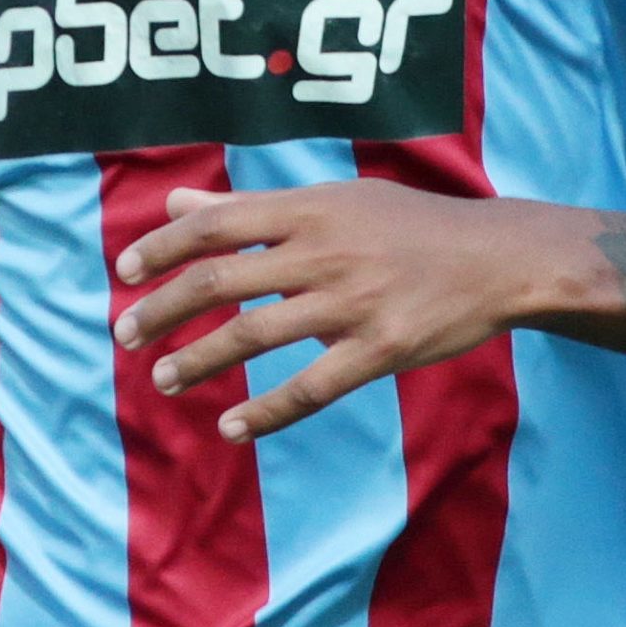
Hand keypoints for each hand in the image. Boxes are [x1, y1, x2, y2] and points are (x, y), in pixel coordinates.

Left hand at [113, 182, 583, 443]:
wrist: (499, 258)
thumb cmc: (414, 227)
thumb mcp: (338, 201)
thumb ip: (256, 206)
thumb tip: (179, 203)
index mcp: (313, 209)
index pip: (217, 222)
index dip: (162, 247)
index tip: (125, 271)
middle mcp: (327, 251)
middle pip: (221, 279)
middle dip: (162, 310)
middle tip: (126, 334)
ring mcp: (354, 302)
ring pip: (254, 334)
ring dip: (198, 360)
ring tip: (163, 377)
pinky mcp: (381, 348)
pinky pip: (310, 387)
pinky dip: (264, 411)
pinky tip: (231, 425)